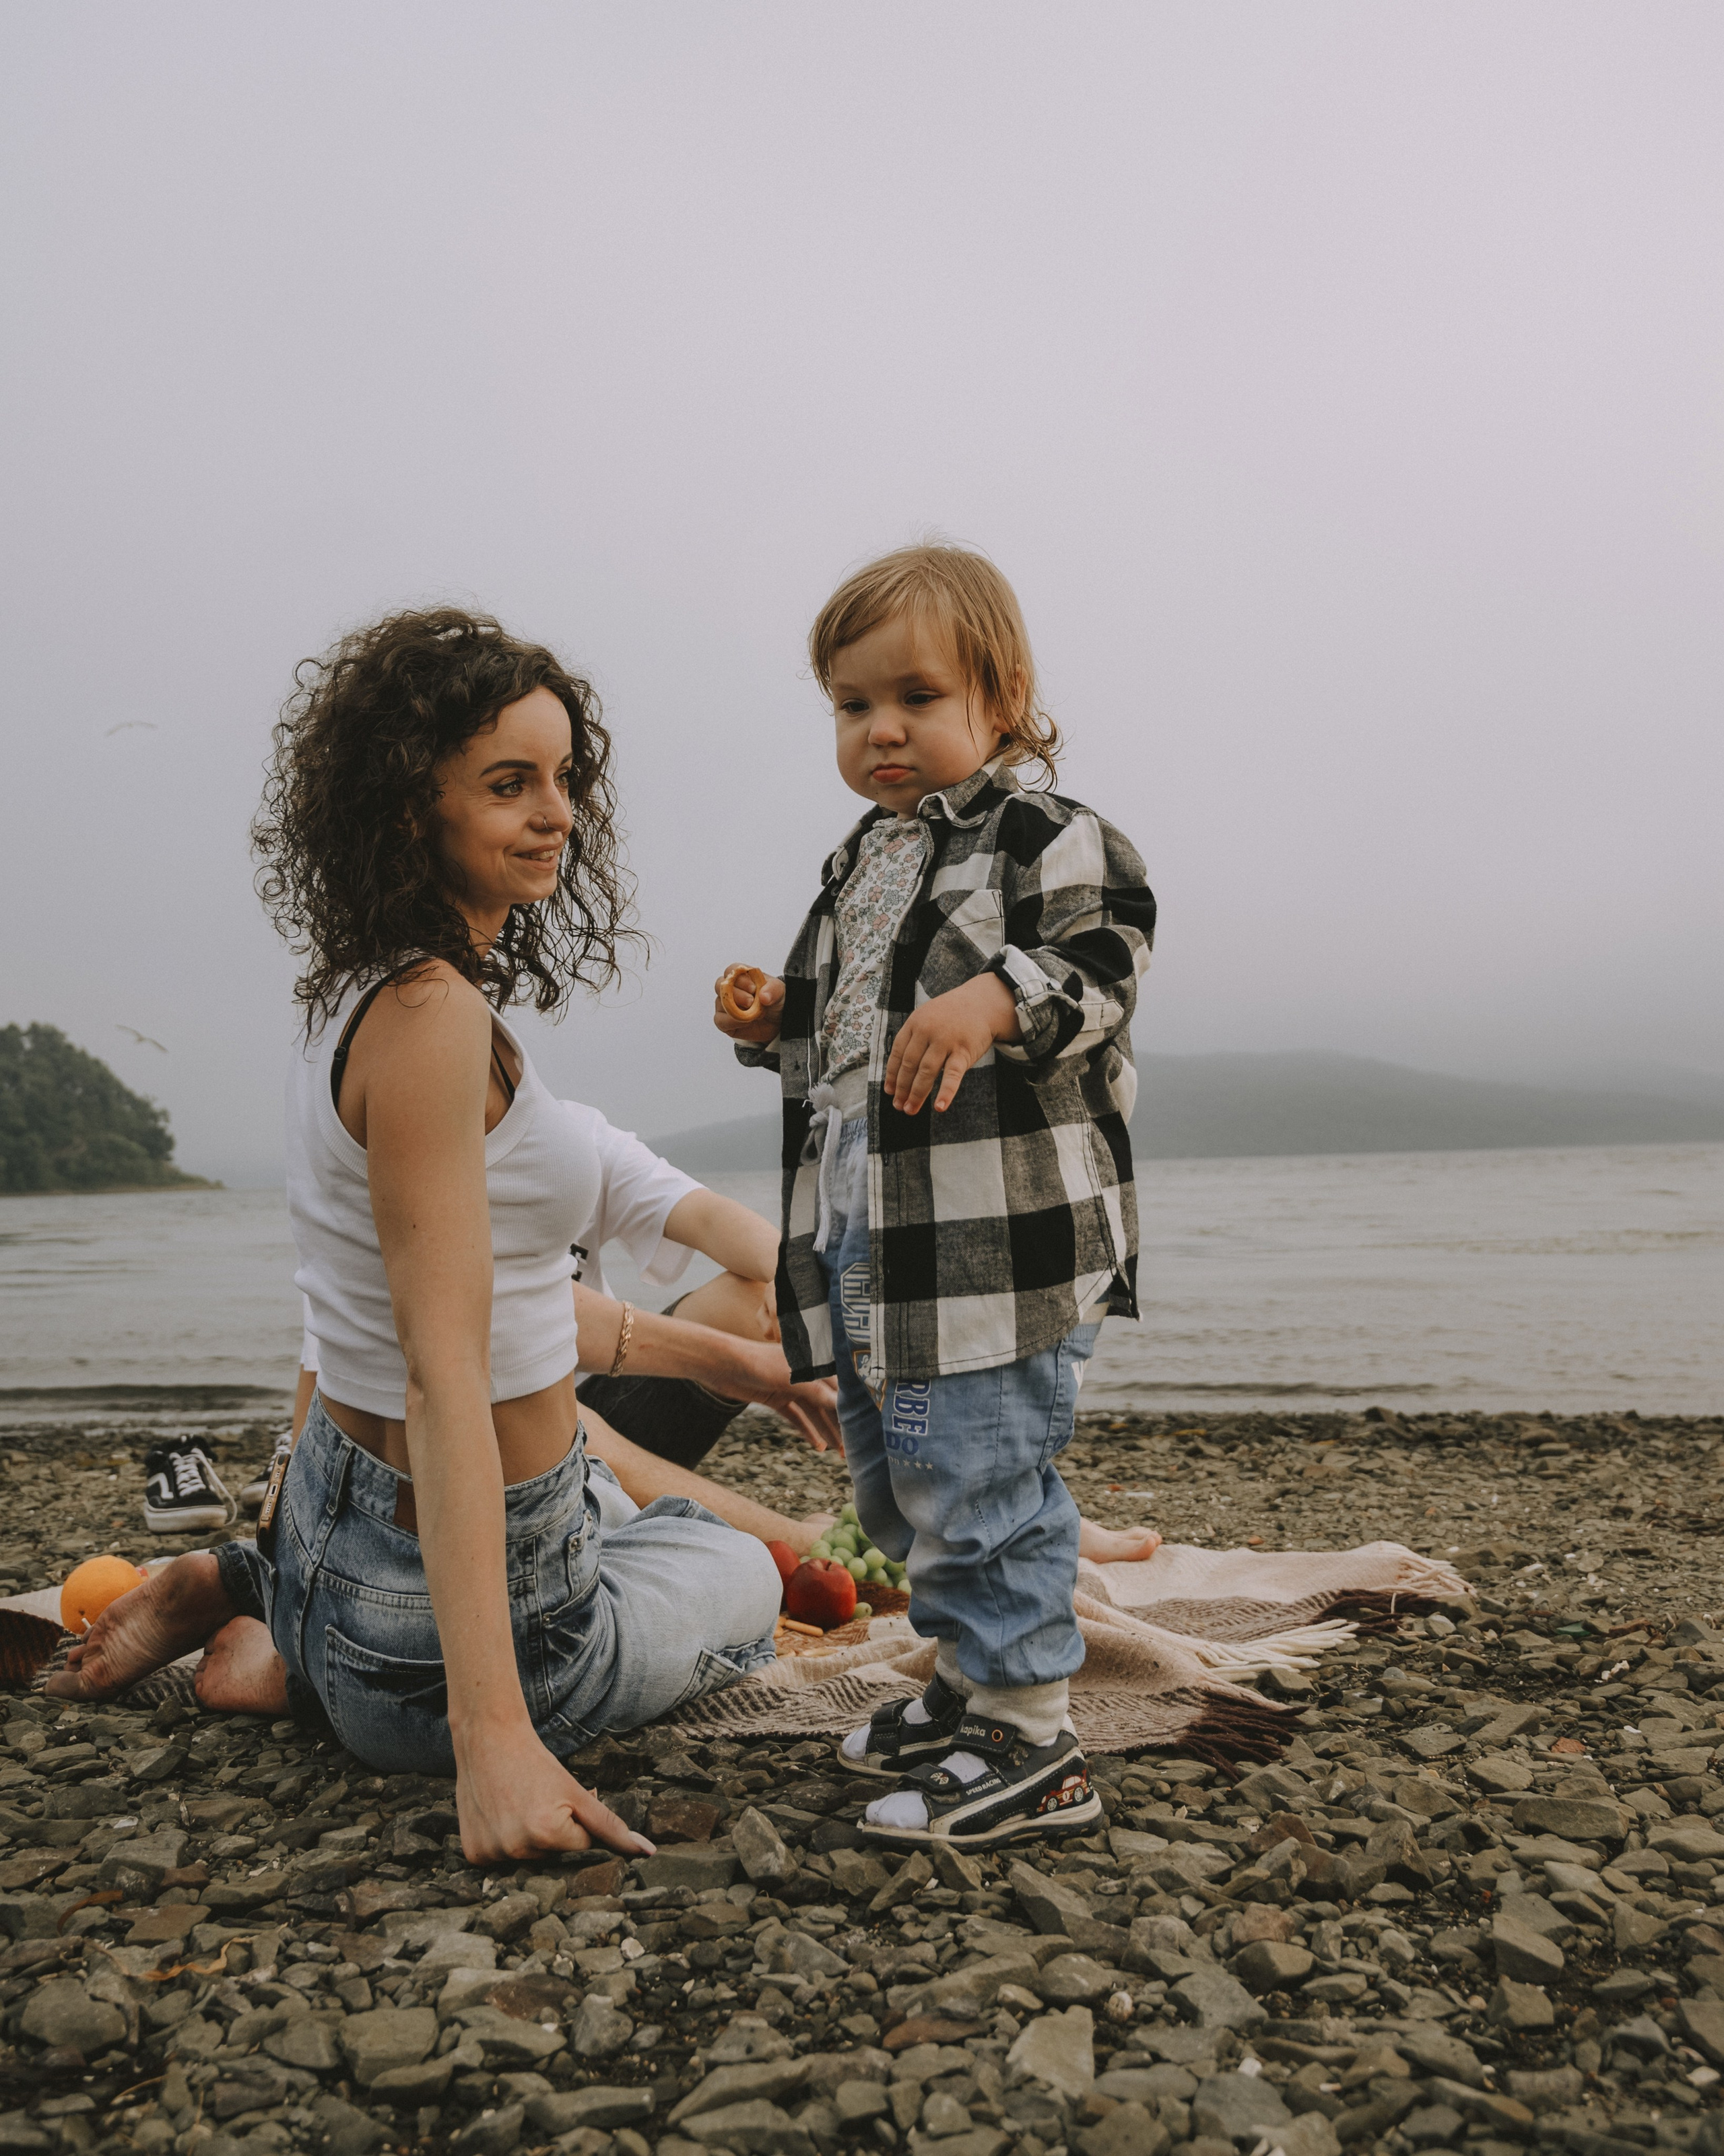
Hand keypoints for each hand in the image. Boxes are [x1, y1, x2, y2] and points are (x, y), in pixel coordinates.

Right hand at [455, 1722, 656, 1865]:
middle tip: (536, 1800)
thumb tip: (648, 1853)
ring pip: (529, 1857)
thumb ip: (612, 1826)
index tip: (556, 1797)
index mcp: (547, 1834)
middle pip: (554, 1854)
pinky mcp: (473, 1855)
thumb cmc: (536, 1763)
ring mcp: (491, 1855)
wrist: (488, 1739)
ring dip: (528, 1838)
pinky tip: (499, 1816)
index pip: (581, 1845)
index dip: (574, 1819)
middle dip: (553, 1831)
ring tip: (516, 1805)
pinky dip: (503, 1841)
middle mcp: (517, 1850)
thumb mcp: (577, 1791)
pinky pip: (501, 1859)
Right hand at [713, 964, 784, 1044]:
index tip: (753, 988)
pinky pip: (720, 1021)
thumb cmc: (774, 1001)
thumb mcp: (779, 992)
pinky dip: (733, 1022)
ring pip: (720, 1004)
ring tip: (754, 1014)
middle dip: (736, 994)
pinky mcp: (724, 1022)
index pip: (731, 970)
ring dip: (735, 1010)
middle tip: (751, 1001)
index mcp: (741, 976)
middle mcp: (730, 989)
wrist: (778, 1021)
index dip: (740, 979)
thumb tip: (763, 997)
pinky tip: (746, 1022)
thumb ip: (773, 989)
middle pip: (720, 986)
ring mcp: (725, 1005)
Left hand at [731, 1336, 842, 1452]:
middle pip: (828, 1401)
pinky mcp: (776, 1398)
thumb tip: (842, 1405)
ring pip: (813, 1412)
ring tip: (839, 1452)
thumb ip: (816, 1392)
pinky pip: (796, 1416)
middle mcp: (804, 1373)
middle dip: (840, 1423)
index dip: (853, 1405)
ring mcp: (790, 1386)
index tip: (867, 1424)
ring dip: (825, 1430)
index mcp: (812, 1362)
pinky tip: (817, 1445)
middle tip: (853, 1446)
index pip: (840, 1386)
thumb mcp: (790, 1378)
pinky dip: (806, 1430)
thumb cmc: (757, 1363)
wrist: (720, 1364)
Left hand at [884, 973, 1020, 1113]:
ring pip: (926, 1072)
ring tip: (911, 1110)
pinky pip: (952, 1075)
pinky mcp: (963, 1051)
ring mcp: (945, 1041)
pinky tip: (939, 1107)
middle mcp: (927, 1031)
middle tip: (899, 1106)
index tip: (889, 1091)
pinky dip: (946, 1092)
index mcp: (914, 1023)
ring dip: (917, 1094)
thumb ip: (914, 1038)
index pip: (897, 1053)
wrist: (983, 1002)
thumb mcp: (927, 1017)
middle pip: (909, 1065)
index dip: (892, 1075)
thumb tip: (900, 1070)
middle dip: (902, 1088)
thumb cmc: (952, 1015)